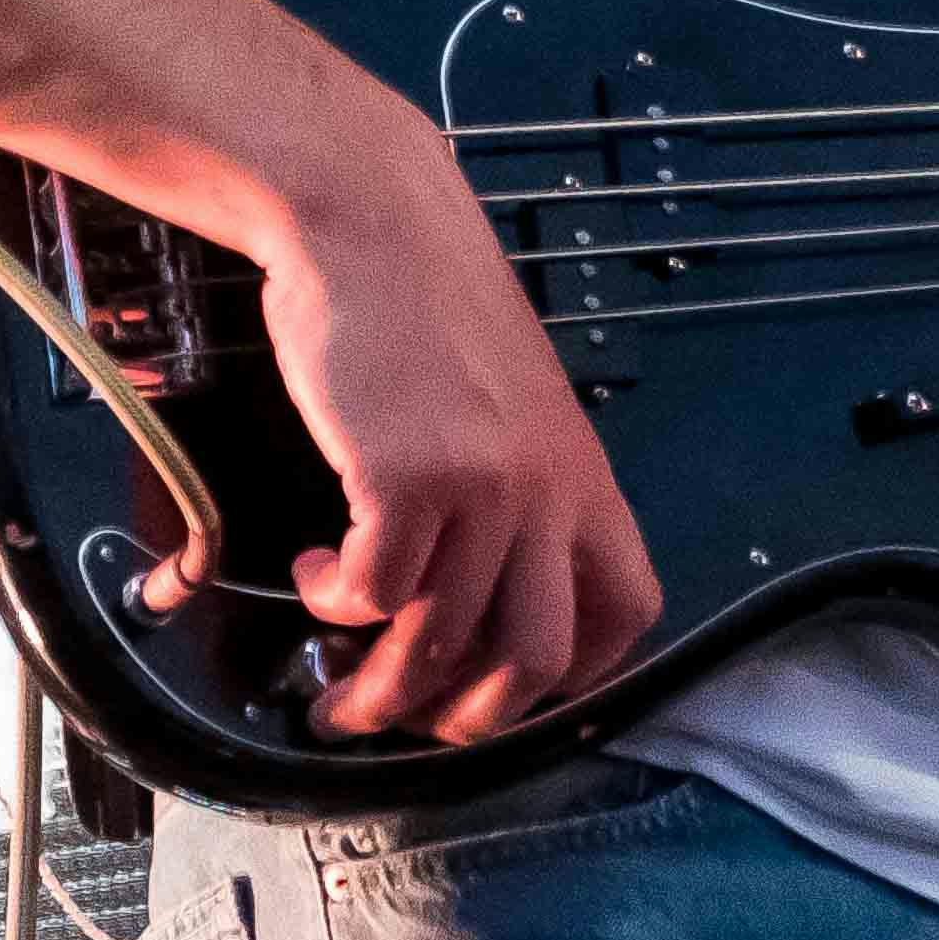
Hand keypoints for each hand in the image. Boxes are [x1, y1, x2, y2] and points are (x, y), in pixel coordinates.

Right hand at [252, 131, 668, 742]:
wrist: (372, 221)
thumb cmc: (427, 312)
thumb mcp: (507, 406)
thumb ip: (516, 490)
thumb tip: (479, 592)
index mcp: (585, 476)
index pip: (626, 615)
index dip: (569, 682)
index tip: (495, 691)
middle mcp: (550, 489)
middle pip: (537, 662)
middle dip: (461, 719)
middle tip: (400, 717)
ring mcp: (485, 484)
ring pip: (443, 646)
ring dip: (377, 690)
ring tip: (334, 682)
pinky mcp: (408, 474)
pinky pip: (372, 594)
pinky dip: (332, 603)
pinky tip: (312, 567)